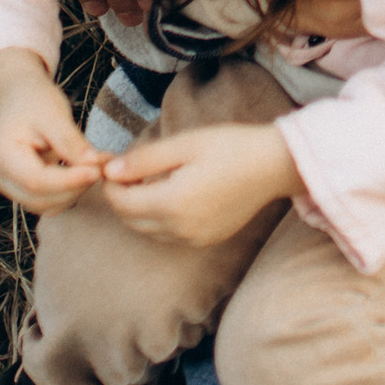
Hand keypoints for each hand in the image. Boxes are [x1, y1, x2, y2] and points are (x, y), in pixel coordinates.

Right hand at [0, 50, 104, 216]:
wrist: (19, 96)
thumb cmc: (35, 100)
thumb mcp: (55, 114)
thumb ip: (72, 142)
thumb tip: (94, 166)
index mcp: (0, 155)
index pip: (36, 181)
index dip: (69, 181)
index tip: (98, 171)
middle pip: (39, 199)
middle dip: (74, 187)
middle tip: (102, 167)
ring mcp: (4, 185)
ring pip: (44, 205)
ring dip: (73, 192)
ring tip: (93, 166)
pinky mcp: (17, 189)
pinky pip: (45, 200)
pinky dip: (67, 191)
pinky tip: (81, 172)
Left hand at [99, 118, 301, 248]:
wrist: (274, 165)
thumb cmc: (231, 147)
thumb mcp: (184, 144)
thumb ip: (144, 160)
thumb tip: (110, 171)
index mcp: (172, 203)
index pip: (121, 202)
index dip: (110, 184)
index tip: (112, 164)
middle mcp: (181, 229)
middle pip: (130, 220)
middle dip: (120, 198)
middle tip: (125, 171)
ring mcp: (194, 238)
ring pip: (148, 231)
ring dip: (138, 210)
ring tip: (147, 181)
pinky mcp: (206, 240)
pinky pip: (169, 236)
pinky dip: (158, 219)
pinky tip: (169, 195)